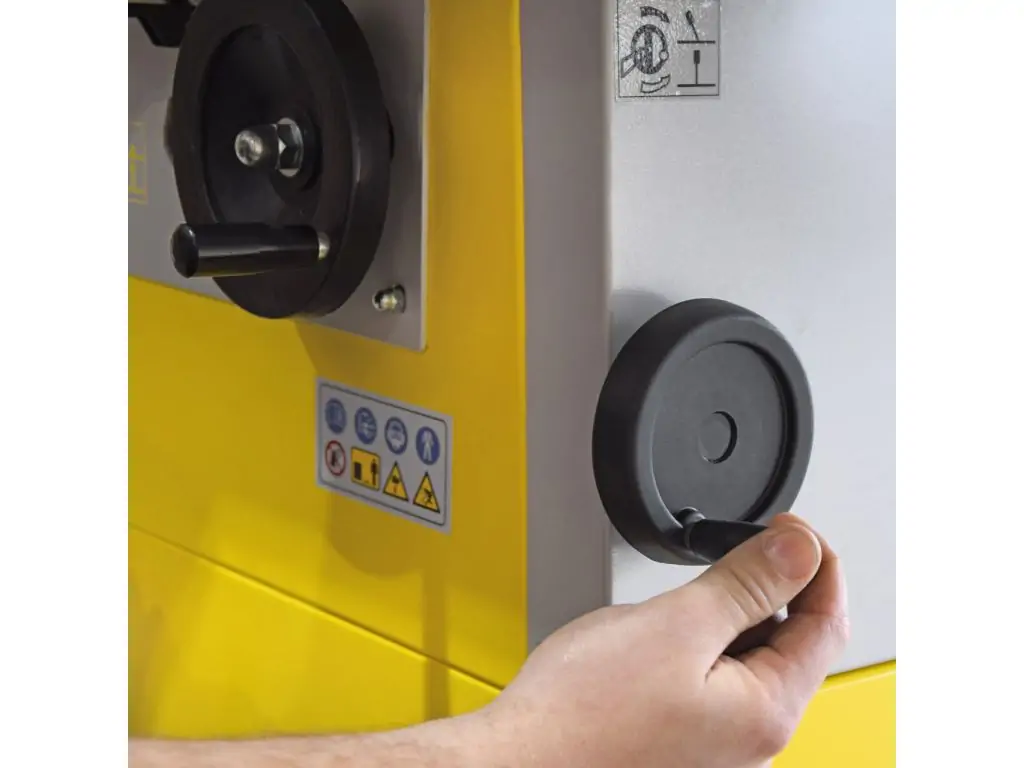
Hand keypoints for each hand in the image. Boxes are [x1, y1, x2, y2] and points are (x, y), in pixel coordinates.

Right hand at [479, 513, 848, 767]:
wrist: (522, 756)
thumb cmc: (582, 711)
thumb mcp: (677, 625)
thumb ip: (748, 584)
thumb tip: (800, 551)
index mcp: (765, 713)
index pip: (827, 625)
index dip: (815, 562)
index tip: (791, 527)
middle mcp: (750, 738)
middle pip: (794, 642)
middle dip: (777, 584)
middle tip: (746, 542)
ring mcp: (716, 741)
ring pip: (752, 657)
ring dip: (737, 610)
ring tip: (698, 583)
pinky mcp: (683, 734)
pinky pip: (717, 676)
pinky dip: (707, 638)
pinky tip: (673, 624)